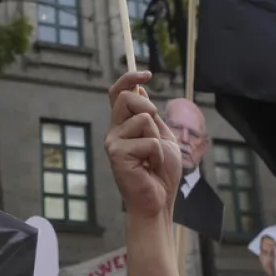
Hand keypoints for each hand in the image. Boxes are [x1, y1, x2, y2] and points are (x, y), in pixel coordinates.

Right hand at [104, 72, 180, 218]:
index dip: (129, 79)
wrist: (157, 201)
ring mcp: (113, 142)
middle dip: (149, 108)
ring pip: (144, 119)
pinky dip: (157, 154)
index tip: (147, 74)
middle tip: (156, 135)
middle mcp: (114, 131)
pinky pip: (149, 141)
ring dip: (158, 139)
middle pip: (128, 98)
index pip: (118, 93)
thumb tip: (141, 92)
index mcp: (123, 125)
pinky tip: (150, 168)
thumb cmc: (160, 173)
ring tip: (152, 159)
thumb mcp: (162, 137)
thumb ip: (151, 117)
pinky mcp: (117, 154)